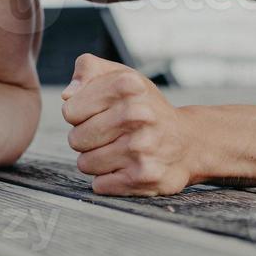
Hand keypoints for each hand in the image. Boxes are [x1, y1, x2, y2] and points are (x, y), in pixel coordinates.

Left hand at [61, 53, 193, 195]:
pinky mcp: (144, 176)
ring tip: (119, 149)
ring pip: (85, 164)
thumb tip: (67, 96)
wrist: (187, 140)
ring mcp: (141, 147)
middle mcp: (137, 114)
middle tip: (109, 134)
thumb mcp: (121, 75)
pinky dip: (108, 179)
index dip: (80, 114)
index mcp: (127, 84)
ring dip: (97, 160)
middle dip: (87, 139)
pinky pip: (100, 184)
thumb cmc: (144, 106)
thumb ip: (88, 70)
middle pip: (75, 139)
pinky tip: (127, 166)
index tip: (99, 113)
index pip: (70, 111)